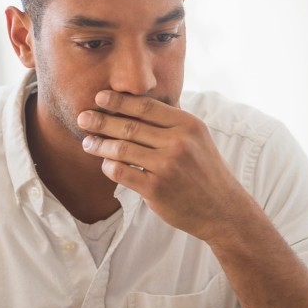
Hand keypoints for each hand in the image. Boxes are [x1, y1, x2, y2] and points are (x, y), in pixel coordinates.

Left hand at [78, 91, 256, 242]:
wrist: (223, 210)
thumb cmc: (205, 173)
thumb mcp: (197, 140)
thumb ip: (171, 124)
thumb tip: (135, 106)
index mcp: (188, 125)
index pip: (146, 106)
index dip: (119, 101)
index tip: (100, 97)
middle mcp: (178, 143)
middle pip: (129, 126)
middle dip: (101, 121)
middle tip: (83, 118)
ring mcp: (167, 166)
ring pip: (121, 149)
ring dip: (100, 145)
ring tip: (88, 143)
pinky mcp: (156, 189)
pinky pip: (122, 172)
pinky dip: (109, 166)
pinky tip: (105, 164)